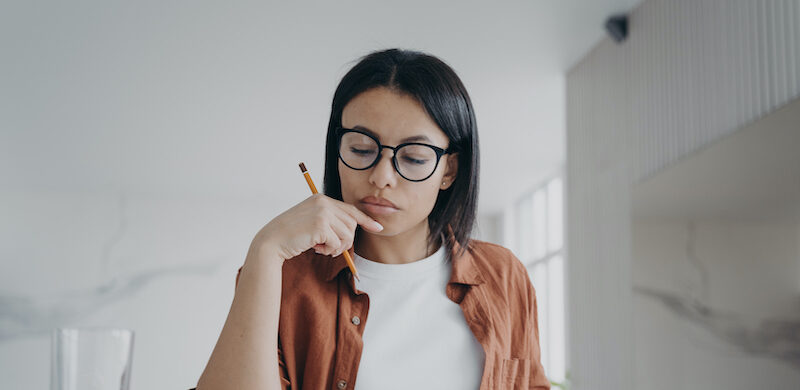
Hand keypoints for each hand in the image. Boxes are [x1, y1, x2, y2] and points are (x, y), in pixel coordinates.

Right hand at [252, 194, 382, 262]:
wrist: (272, 241)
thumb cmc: (291, 235)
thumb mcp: (311, 221)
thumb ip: (329, 220)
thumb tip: (352, 230)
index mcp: (321, 199)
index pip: (350, 209)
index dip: (366, 220)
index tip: (378, 228)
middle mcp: (323, 202)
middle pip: (352, 224)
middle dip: (346, 240)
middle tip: (330, 248)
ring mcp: (322, 212)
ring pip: (347, 235)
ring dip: (337, 247)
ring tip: (322, 248)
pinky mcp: (320, 225)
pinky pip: (337, 243)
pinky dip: (329, 250)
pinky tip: (315, 248)